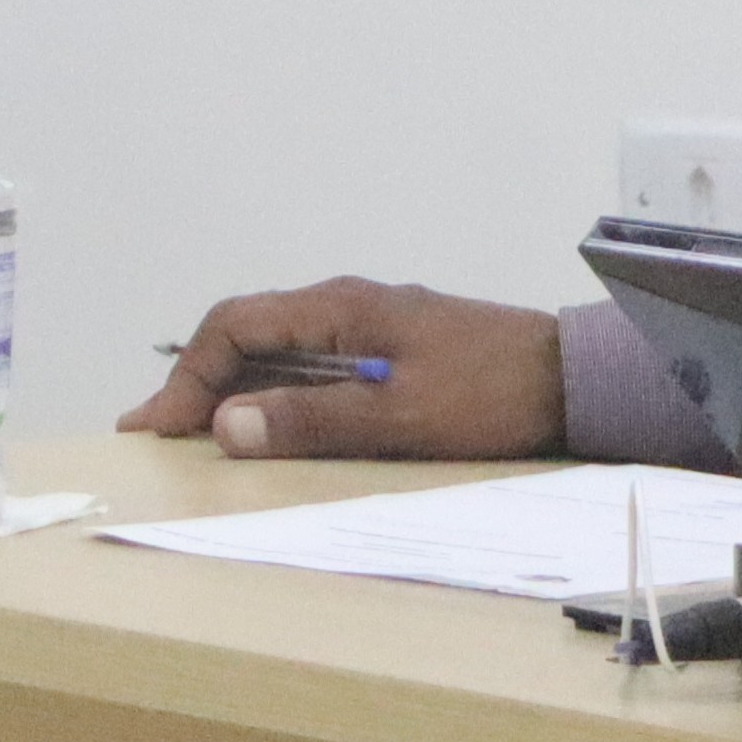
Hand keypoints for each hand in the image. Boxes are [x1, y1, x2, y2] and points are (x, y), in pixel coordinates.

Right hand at [120, 279, 566, 459]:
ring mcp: (371, 325)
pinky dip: (278, 393)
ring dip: (236, 389)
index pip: (233, 325)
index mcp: (339, 306)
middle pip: (247, 334)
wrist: (582, 379)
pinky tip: (276, 425)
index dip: (188, 375)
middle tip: (160, 432)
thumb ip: (315, 420)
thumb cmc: (493, 393)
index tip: (162, 426)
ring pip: (279, 350)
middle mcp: (345, 306)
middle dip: (198, 382)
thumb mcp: (402, 415)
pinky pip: (314, 365)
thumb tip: (225, 428)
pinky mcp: (395, 351)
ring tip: (202, 435)